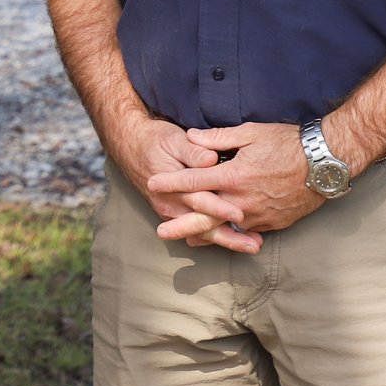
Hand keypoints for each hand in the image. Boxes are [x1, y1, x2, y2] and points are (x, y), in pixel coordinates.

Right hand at [106, 113, 254, 252]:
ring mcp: (172, 212)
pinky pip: (197, 230)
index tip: (240, 215)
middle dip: (230, 237)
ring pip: (202, 232)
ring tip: (252, 246)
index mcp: (172, 186)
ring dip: (227, 240)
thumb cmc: (155, 140)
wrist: (131, 147)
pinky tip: (236, 240)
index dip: (220, 208)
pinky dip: (216, 236)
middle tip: (254, 245)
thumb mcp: (173, 139)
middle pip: (203, 225)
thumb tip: (211, 159)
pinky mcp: (176, 213)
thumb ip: (193, 150)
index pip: (200, 200)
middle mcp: (171, 204)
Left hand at [144, 121, 327, 243]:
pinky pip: (246, 231)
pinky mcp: (272, 223)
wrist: (324, 163)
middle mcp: (242, 199)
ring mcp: (258, 215)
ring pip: (225, 228)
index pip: (195, 180)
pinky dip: (231, 236)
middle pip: (204, 215)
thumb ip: (218, 137)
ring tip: (186, 240)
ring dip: (203, 234)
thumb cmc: (287, 143)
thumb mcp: (251, 133)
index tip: (152, 184)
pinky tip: (221, 239)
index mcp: (234, 175)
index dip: (171, 182)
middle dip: (180, 223)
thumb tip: (192, 137)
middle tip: (160, 232)